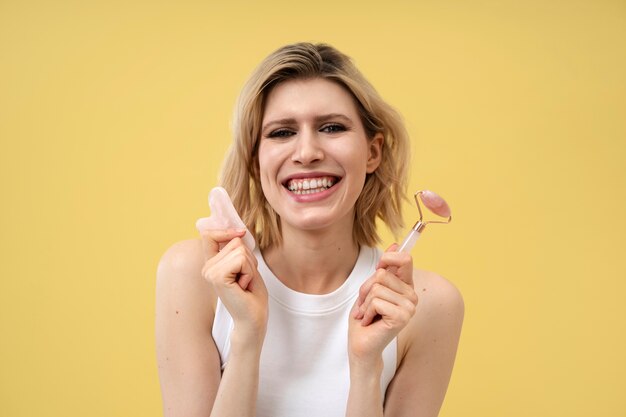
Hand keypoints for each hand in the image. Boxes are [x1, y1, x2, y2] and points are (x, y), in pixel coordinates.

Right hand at [199, 229, 267, 344]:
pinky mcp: (217, 277)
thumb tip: (238, 231)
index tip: (241, 232)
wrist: (253, 318)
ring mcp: (210, 272)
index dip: (225, 230)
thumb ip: (238, 248)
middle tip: (245, 278)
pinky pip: (242, 259)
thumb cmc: (252, 294)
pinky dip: (249, 272)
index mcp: (211, 264)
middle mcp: (207, 267)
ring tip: (244, 283)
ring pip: (240, 250)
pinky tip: (243, 286)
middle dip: (249, 259)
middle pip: (235, 242)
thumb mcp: (246, 265)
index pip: (209, 235)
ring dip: (250, 267)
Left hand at [348, 244, 417, 365]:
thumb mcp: (371, 288)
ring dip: (365, 302)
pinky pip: (377, 301)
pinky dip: (367, 311)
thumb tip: (395, 243)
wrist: (360, 345)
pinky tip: (370, 322)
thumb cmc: (365, 317)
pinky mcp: (402, 317)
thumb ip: (384, 268)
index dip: (388, 258)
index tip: (378, 267)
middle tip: (366, 306)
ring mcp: (409, 307)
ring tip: (367, 315)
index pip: (405, 258)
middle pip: (382, 273)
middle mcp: (412, 295)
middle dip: (366, 288)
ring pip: (377, 287)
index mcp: (406, 286)